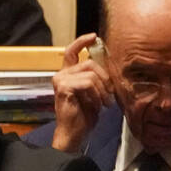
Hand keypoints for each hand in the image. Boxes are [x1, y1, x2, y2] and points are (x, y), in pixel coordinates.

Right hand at [50, 33, 113, 151]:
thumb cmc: (83, 116)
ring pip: (91, 74)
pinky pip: (88, 83)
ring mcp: (61, 81)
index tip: (94, 37)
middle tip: (109, 94)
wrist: (74, 133)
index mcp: (67, 74)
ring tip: (104, 103)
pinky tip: (96, 105)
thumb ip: (95, 78)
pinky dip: (96, 94)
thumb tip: (109, 66)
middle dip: (104, 77)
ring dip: (102, 90)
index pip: (71, 51)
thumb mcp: (93, 93)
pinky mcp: (64, 88)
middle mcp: (61, 75)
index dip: (82, 41)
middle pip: (89, 62)